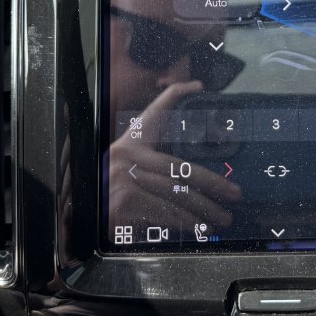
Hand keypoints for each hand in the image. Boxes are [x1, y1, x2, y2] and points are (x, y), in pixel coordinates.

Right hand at [109, 81, 240, 230]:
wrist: (81, 216)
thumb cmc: (112, 192)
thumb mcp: (128, 170)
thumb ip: (155, 167)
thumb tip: (194, 178)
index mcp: (131, 143)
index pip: (154, 112)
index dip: (174, 96)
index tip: (196, 87)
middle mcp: (127, 156)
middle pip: (179, 167)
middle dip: (212, 182)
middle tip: (234, 193)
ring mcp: (124, 178)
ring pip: (176, 192)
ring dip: (204, 209)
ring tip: (223, 218)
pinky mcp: (123, 202)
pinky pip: (164, 212)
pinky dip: (185, 223)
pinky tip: (199, 228)